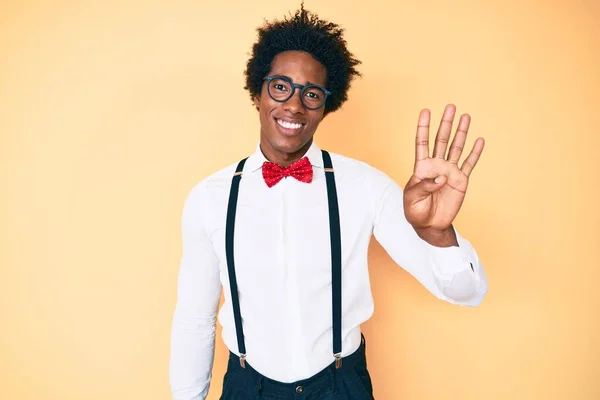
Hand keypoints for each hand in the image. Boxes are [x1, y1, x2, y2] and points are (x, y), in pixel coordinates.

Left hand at [403, 104, 483, 234]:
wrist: (429, 225)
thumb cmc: (416, 211)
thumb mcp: (412, 199)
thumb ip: (424, 187)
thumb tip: (441, 177)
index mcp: (421, 168)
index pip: (422, 143)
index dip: (423, 127)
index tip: (425, 111)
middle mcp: (436, 166)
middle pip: (441, 140)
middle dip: (445, 124)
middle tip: (450, 107)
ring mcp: (449, 172)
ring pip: (456, 148)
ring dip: (461, 133)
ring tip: (465, 116)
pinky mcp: (461, 181)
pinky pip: (469, 164)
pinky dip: (475, 153)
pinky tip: (479, 141)